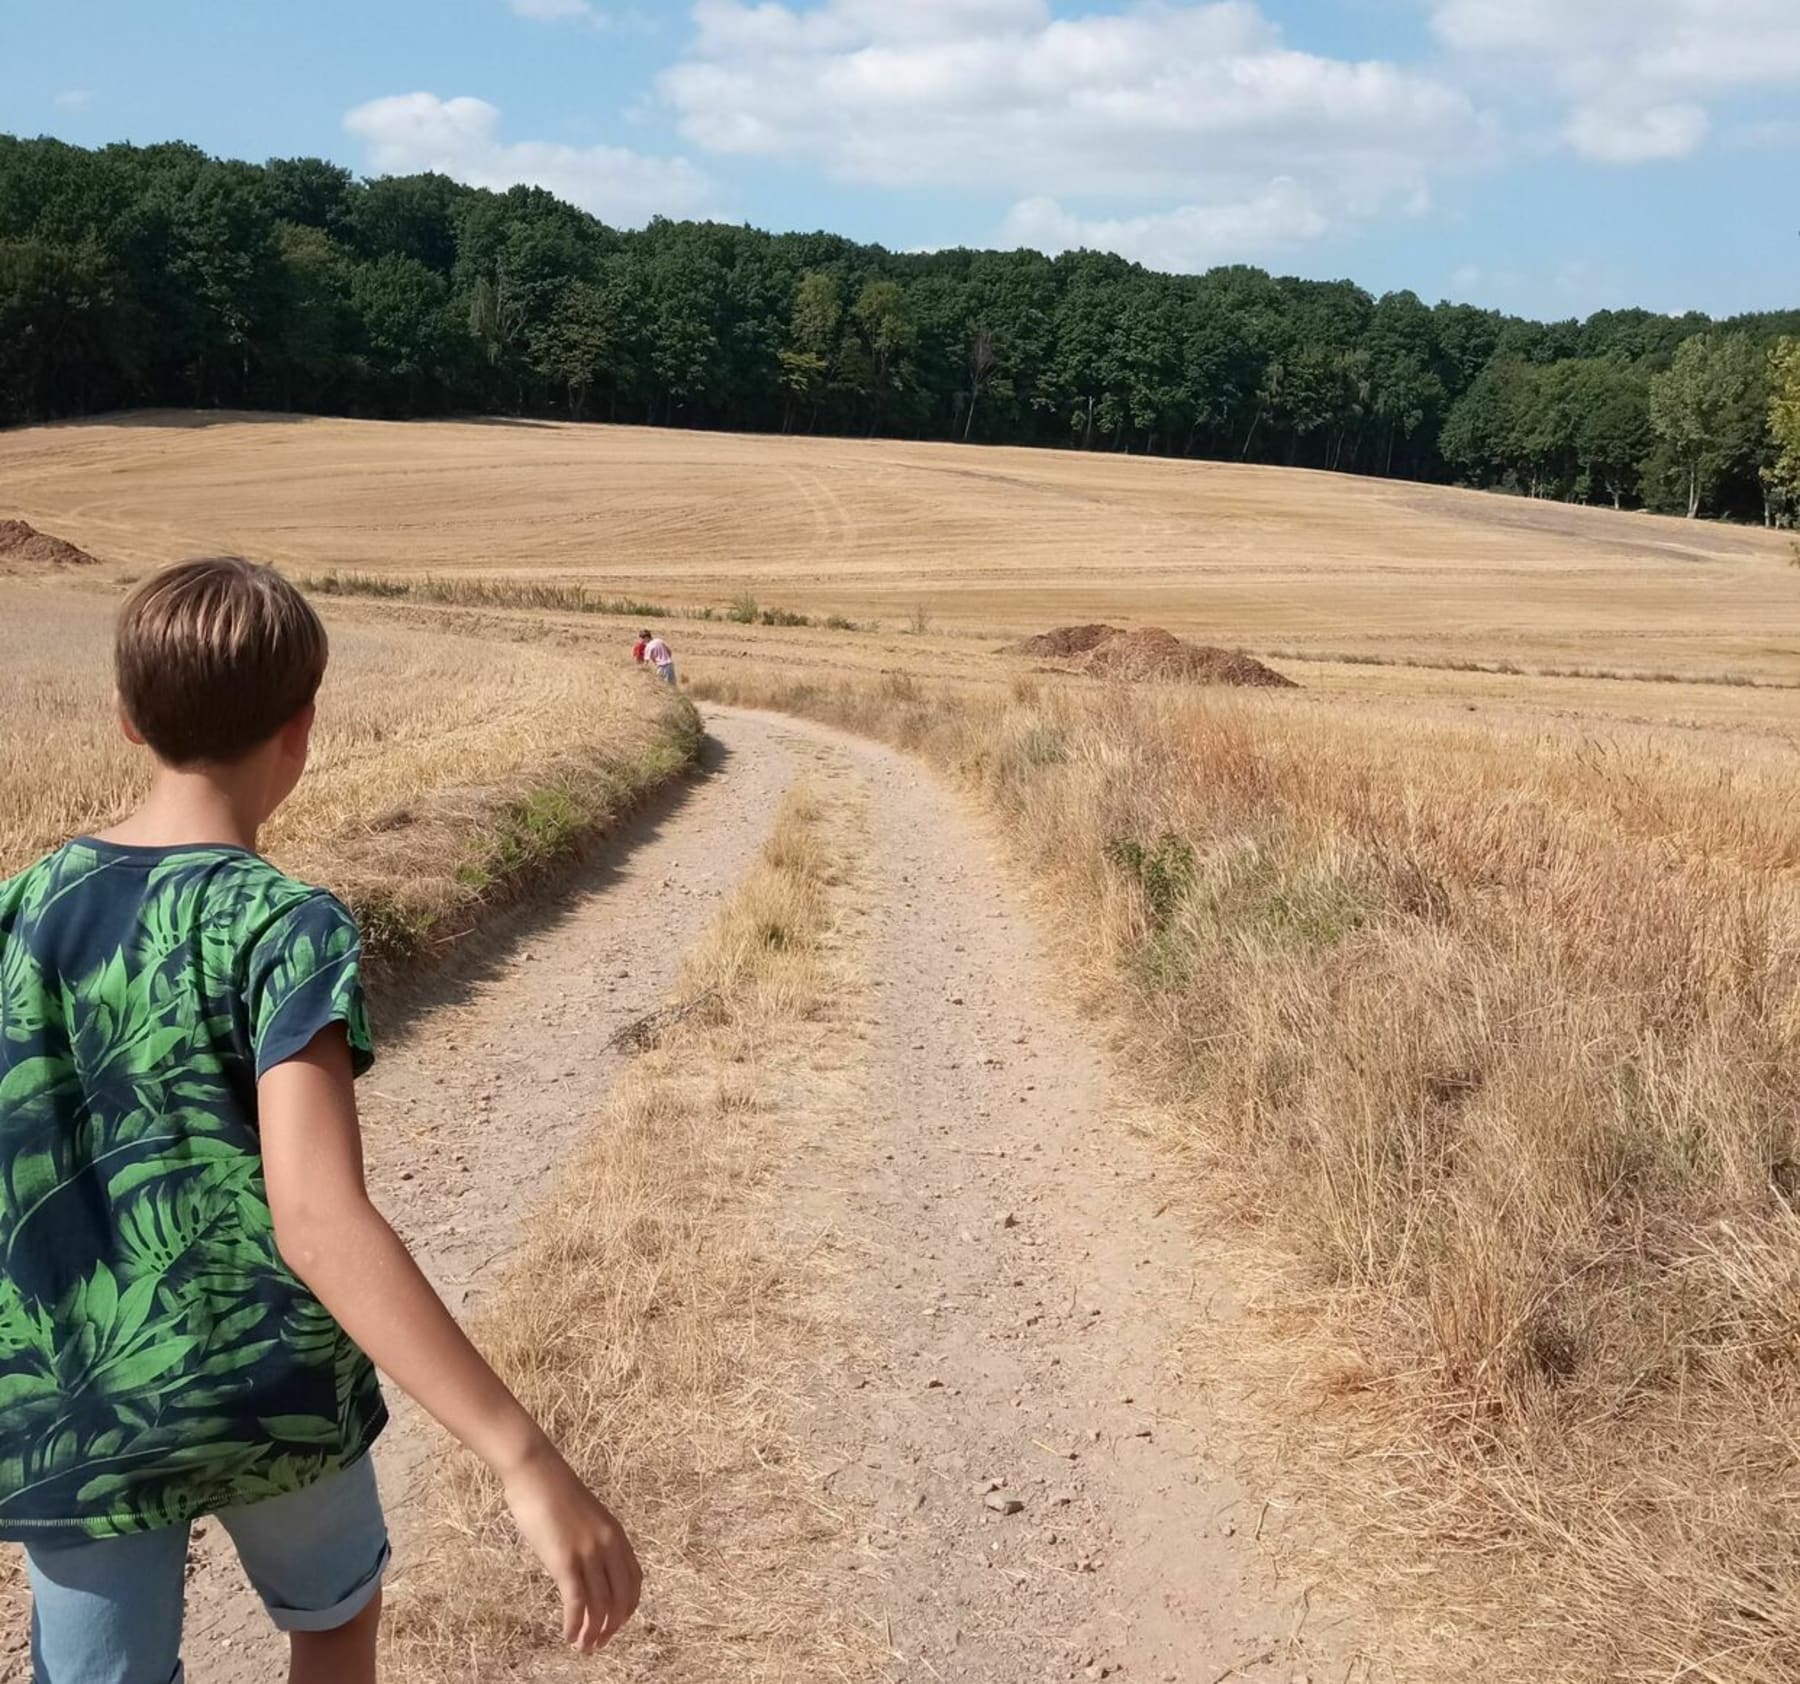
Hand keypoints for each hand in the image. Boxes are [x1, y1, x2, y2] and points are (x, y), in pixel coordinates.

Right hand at [503, 1449, 642, 1651]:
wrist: (537, 1472)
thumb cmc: (554, 1492)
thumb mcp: (585, 1518)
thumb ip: (592, 1541)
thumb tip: (586, 1568)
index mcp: (616, 1535)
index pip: (633, 1582)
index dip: (626, 1609)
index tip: (614, 1624)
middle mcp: (608, 1546)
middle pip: (621, 1599)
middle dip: (612, 1627)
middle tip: (598, 1645)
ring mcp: (588, 1553)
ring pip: (600, 1606)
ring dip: (592, 1633)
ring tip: (583, 1647)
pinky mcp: (565, 1561)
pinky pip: (576, 1602)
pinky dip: (575, 1625)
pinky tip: (568, 1636)